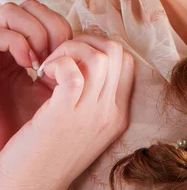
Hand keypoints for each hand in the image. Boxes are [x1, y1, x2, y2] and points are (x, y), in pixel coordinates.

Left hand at [0, 1, 134, 189]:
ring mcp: (90, 115)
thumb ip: (94, 95)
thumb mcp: (84, 124)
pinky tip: (43, 73)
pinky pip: (72, 72)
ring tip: (51, 64)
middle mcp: (109, 114)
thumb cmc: (49, 151)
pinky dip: (58, 63)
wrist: (29, 188)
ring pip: (98, 57)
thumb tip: (85, 55)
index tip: (77, 54)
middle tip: (63, 53)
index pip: (128, 61)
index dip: (101, 46)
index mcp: (118, 114)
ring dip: (70, 49)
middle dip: (87, 41)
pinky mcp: (64, 116)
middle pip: (117, 52)